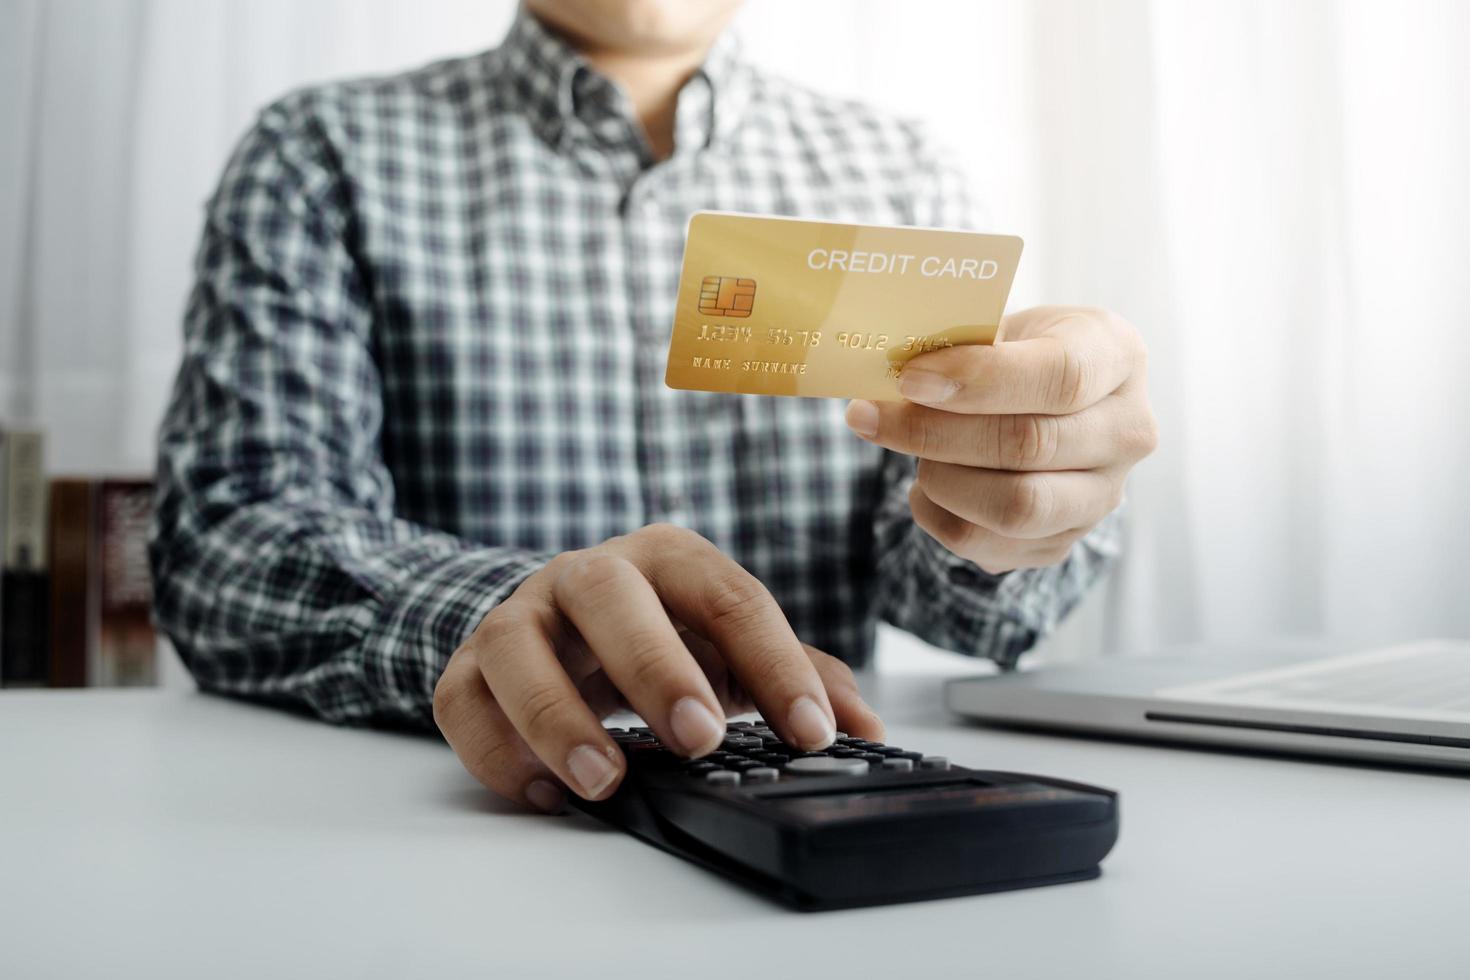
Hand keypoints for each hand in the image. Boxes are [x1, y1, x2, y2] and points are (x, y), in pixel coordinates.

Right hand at [433, 524, 883, 811]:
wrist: (555, 622)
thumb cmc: (656, 633)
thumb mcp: (727, 646)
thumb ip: (797, 677)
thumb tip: (866, 729)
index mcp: (666, 560)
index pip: (727, 595)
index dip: (774, 662)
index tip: (811, 732)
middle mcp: (588, 575)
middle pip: (611, 595)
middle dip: (656, 666)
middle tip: (701, 739)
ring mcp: (520, 616)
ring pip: (517, 645)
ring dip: (558, 714)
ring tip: (605, 781)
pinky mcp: (468, 665)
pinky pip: (463, 699)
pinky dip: (497, 750)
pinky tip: (544, 792)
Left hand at [845, 306, 1156, 573]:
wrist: (1043, 407)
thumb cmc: (1016, 354)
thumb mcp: (1002, 325)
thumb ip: (962, 343)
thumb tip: (897, 369)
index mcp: (1118, 356)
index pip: (1061, 375)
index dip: (980, 379)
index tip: (912, 377)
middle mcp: (1127, 432)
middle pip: (1030, 445)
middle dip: (936, 432)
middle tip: (873, 416)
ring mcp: (1101, 497)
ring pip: (1015, 507)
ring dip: (939, 478)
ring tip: (908, 449)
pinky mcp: (1061, 542)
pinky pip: (987, 545)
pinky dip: (936, 515)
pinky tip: (924, 484)